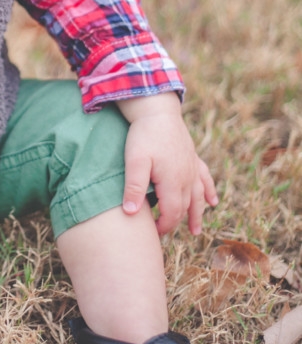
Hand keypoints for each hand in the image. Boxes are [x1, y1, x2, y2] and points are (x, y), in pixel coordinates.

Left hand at [116, 93, 217, 235]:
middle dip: (176, 223)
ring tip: (196, 231)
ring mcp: (192, 168)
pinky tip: (213, 201)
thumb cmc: (144, 136)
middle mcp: (187, 178)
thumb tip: (131, 213)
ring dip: (198, 214)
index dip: (163, 226)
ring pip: (199, 197)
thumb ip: (134, 187)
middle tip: (164, 234)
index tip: (153, 234)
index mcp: (173, 182)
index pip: (171, 213)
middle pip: (185, 208)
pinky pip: (205, 179)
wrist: (157, 110)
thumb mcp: (135, 162)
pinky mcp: (193, 158)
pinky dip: (209, 191)